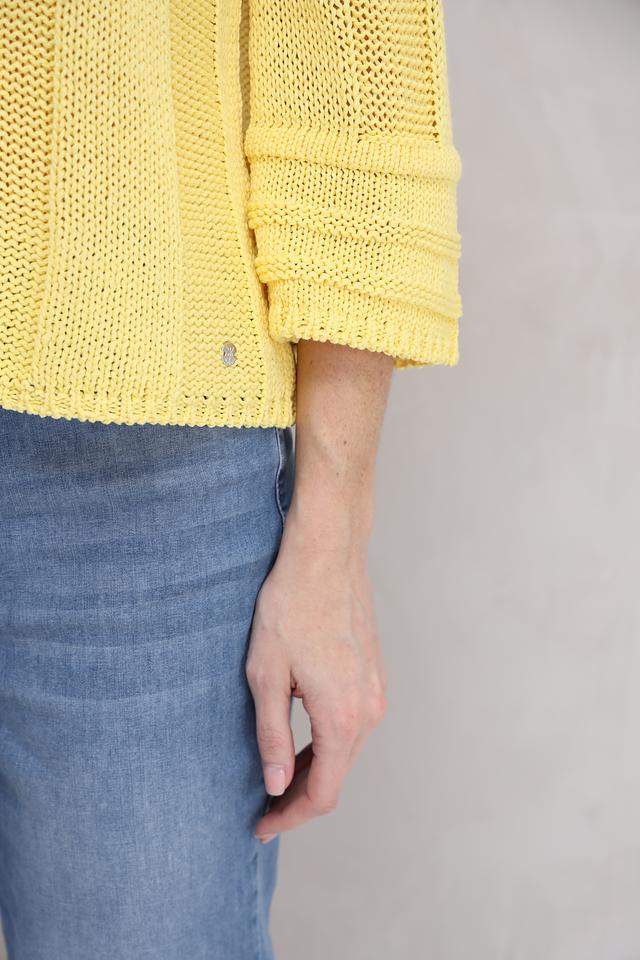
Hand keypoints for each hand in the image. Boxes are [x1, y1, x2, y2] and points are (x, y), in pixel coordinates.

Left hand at [246, 501, 386, 841]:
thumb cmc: (291, 607)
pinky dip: (328, 741)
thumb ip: (272, 736)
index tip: (260, 825)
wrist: (326, 555)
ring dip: (314, 768)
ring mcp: (376, 690)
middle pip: (337, 775)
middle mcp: (369, 710)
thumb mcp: (266, 675)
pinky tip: (301, 733)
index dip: (289, 816)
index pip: (321, 793)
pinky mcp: (374, 673)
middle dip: (299, 796)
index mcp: (342, 718)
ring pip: (346, 750)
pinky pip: (353, 723)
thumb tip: (275, 783)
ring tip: (276, 772)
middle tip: (262, 804)